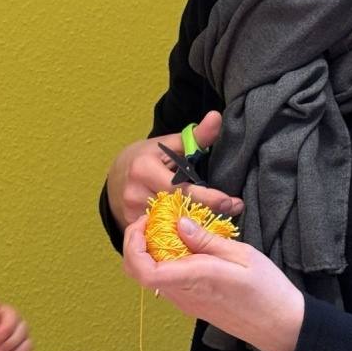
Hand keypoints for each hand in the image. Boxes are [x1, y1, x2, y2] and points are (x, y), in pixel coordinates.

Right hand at [106, 111, 241, 230]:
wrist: (117, 176)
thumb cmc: (148, 157)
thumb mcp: (169, 144)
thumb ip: (196, 136)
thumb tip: (217, 117)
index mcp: (144, 170)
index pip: (181, 190)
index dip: (209, 198)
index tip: (232, 202)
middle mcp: (135, 194)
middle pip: (178, 210)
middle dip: (209, 212)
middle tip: (234, 210)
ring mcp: (132, 214)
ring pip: (172, 226)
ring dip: (196, 225)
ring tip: (218, 221)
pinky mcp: (132, 228)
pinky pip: (162, 234)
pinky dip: (180, 233)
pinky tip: (196, 232)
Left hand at [122, 213, 302, 350]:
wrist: (283, 326)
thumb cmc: (267, 290)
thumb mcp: (241, 255)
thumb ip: (205, 240)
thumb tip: (178, 224)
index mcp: (193, 280)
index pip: (144, 270)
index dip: (133, 244)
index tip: (145, 221)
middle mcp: (182, 294)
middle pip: (138, 272)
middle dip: (136, 243)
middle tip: (154, 221)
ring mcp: (185, 301)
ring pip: (150, 276)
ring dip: (150, 251)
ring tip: (171, 228)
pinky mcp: (192, 303)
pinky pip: (166, 280)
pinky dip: (164, 260)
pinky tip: (184, 245)